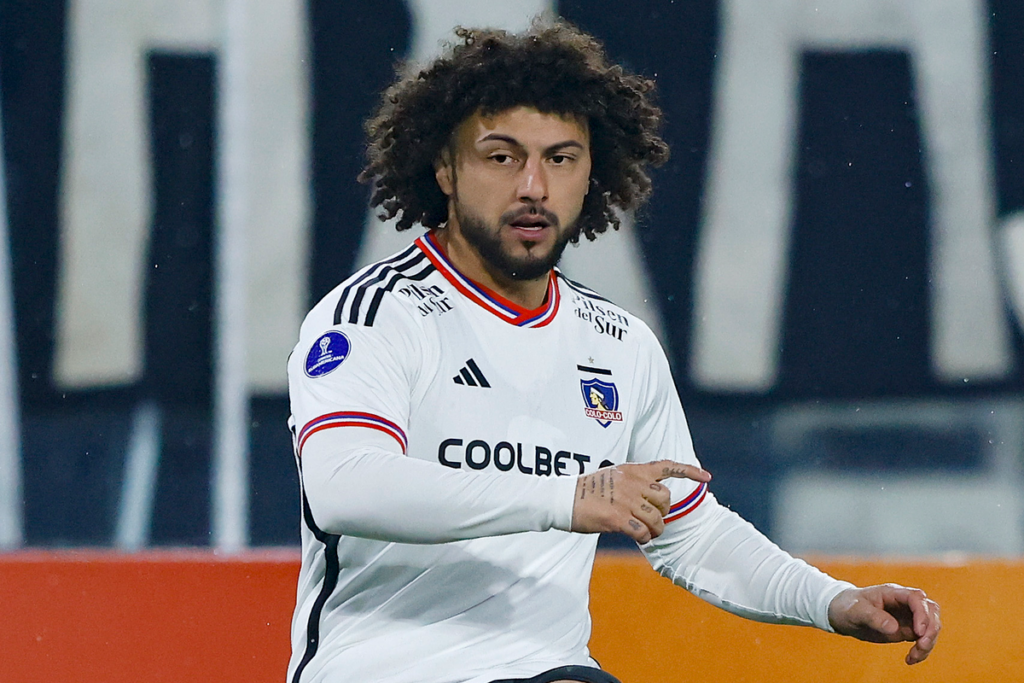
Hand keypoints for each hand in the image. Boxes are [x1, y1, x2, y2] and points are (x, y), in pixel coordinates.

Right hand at [570, 460, 711, 543]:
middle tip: (652, 520)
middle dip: (663, 513)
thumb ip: (633, 482)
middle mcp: (632, 482)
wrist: (564, 499)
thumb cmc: (587, 491)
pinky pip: (643, 532)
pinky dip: (644, 538)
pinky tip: (636, 537)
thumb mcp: (613, 476)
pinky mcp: (617, 518)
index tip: (706, 477)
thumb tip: (652, 499)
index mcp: (632, 470)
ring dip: (655, 530)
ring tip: (645, 532)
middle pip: (666, 500)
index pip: (666, 466)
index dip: (689, 471)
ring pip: (657, 520)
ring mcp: (625, 500)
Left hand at [828, 584, 940, 664]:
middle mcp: (904, 603)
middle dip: (931, 629)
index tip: (918, 632)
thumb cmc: (848, 606)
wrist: (842, 613)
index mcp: (892, 593)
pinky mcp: (907, 629)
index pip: (916, 598)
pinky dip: (922, 650)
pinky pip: (923, 638)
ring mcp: (907, 615)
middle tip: (920, 646)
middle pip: (931, 610)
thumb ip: (874, 617)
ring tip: (914, 656)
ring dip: (929, 642)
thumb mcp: (856, 611)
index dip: (922, 614)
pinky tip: (910, 659)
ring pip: (931, 625)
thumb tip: (894, 628)